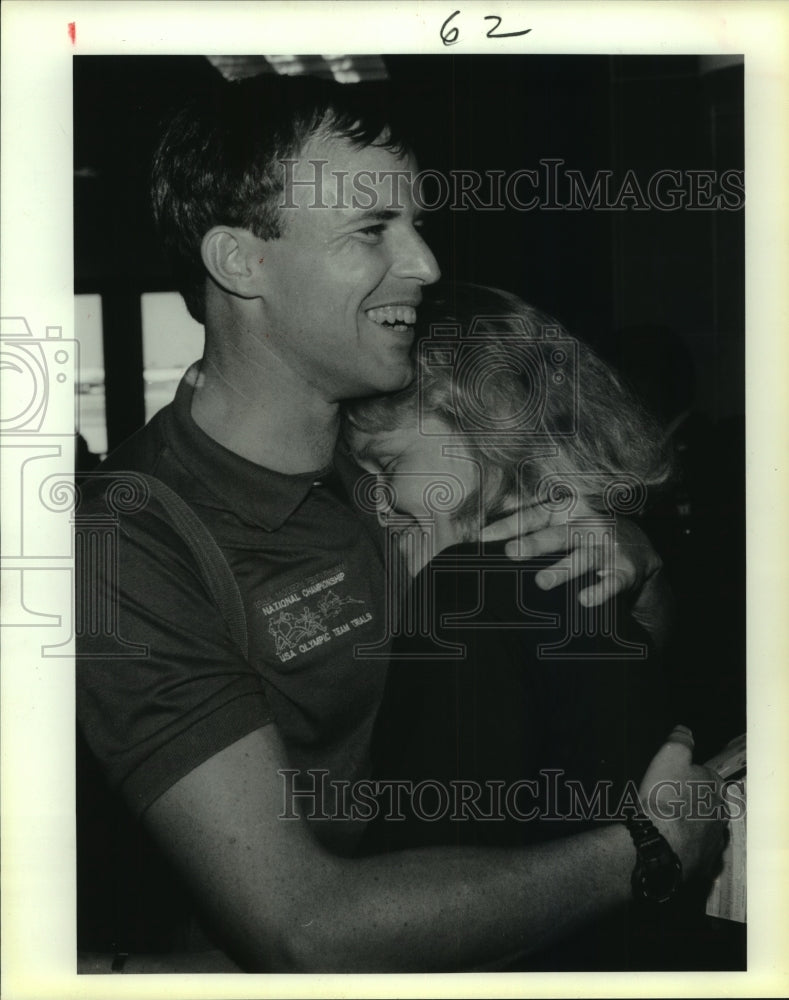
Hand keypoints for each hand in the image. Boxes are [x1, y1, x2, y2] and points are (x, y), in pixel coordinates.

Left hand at [481, 502, 662, 608]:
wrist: (641, 549)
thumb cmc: (588, 531)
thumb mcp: (564, 518)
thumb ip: (532, 516)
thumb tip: (494, 511)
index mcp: (570, 510)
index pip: (537, 515)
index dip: (511, 524)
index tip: (483, 537)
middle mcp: (589, 525)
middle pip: (560, 534)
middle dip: (536, 542)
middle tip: (510, 552)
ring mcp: (609, 548)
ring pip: (584, 558)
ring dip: (563, 570)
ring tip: (541, 582)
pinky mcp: (625, 571)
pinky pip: (613, 582)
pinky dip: (600, 591)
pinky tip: (584, 600)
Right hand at [637, 726, 727, 882]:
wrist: (659, 844)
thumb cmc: (665, 798)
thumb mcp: (670, 756)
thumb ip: (680, 740)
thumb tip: (685, 730)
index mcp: (715, 788)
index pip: (707, 777)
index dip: (689, 776)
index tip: (673, 779)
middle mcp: (720, 816)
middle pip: (707, 805)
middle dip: (692, 803)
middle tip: (668, 802)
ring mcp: (713, 843)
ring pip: (703, 830)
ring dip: (689, 827)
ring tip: (665, 825)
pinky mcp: (702, 866)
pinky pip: (694, 853)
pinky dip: (684, 849)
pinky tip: (668, 845)